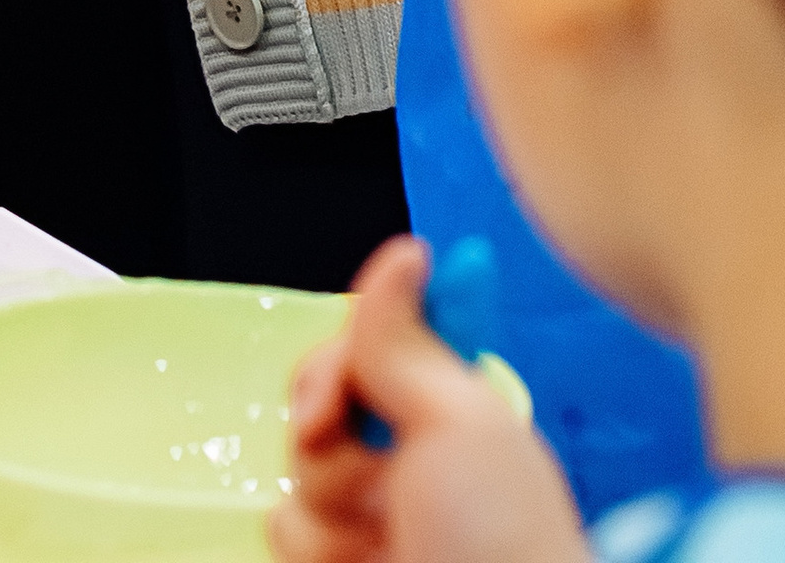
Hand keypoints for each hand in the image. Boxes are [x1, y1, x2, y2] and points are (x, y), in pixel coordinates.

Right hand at [273, 240, 582, 562]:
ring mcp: (372, 526)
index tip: (344, 375)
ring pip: (294, 476)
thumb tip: (402, 252)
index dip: (343, 354)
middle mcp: (408, 465)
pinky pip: (284, 537)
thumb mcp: (459, 422)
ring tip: (380, 542)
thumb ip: (405, 342)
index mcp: (450, 414)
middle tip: (363, 463)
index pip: (368, 345)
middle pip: (317, 402)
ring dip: (327, 508)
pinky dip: (318, 554)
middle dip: (326, 428)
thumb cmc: (500, 547)